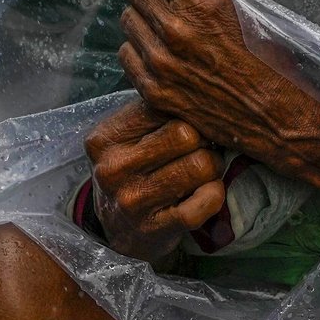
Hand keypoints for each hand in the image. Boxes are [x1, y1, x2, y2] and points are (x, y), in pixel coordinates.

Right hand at [84, 98, 224, 262]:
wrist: (119, 228)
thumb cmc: (132, 171)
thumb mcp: (128, 137)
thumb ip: (154, 111)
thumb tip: (200, 90)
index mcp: (105, 138)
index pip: (161, 107)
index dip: (186, 114)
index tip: (191, 125)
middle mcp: (113, 169)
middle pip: (186, 135)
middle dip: (204, 140)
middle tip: (202, 149)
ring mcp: (132, 201)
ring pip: (200, 166)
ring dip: (213, 167)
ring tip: (204, 171)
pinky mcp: (155, 228)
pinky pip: (204, 203)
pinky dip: (215, 195)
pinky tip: (207, 193)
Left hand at [119, 0, 319, 202]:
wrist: (277, 119)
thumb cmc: (272, 62)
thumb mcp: (248, 8)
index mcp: (202, 0)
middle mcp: (176, 28)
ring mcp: (161, 61)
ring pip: (127, 18)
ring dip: (144, 20)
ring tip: (168, 29)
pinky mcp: (154, 89)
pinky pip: (126, 52)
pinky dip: (140, 50)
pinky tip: (164, 54)